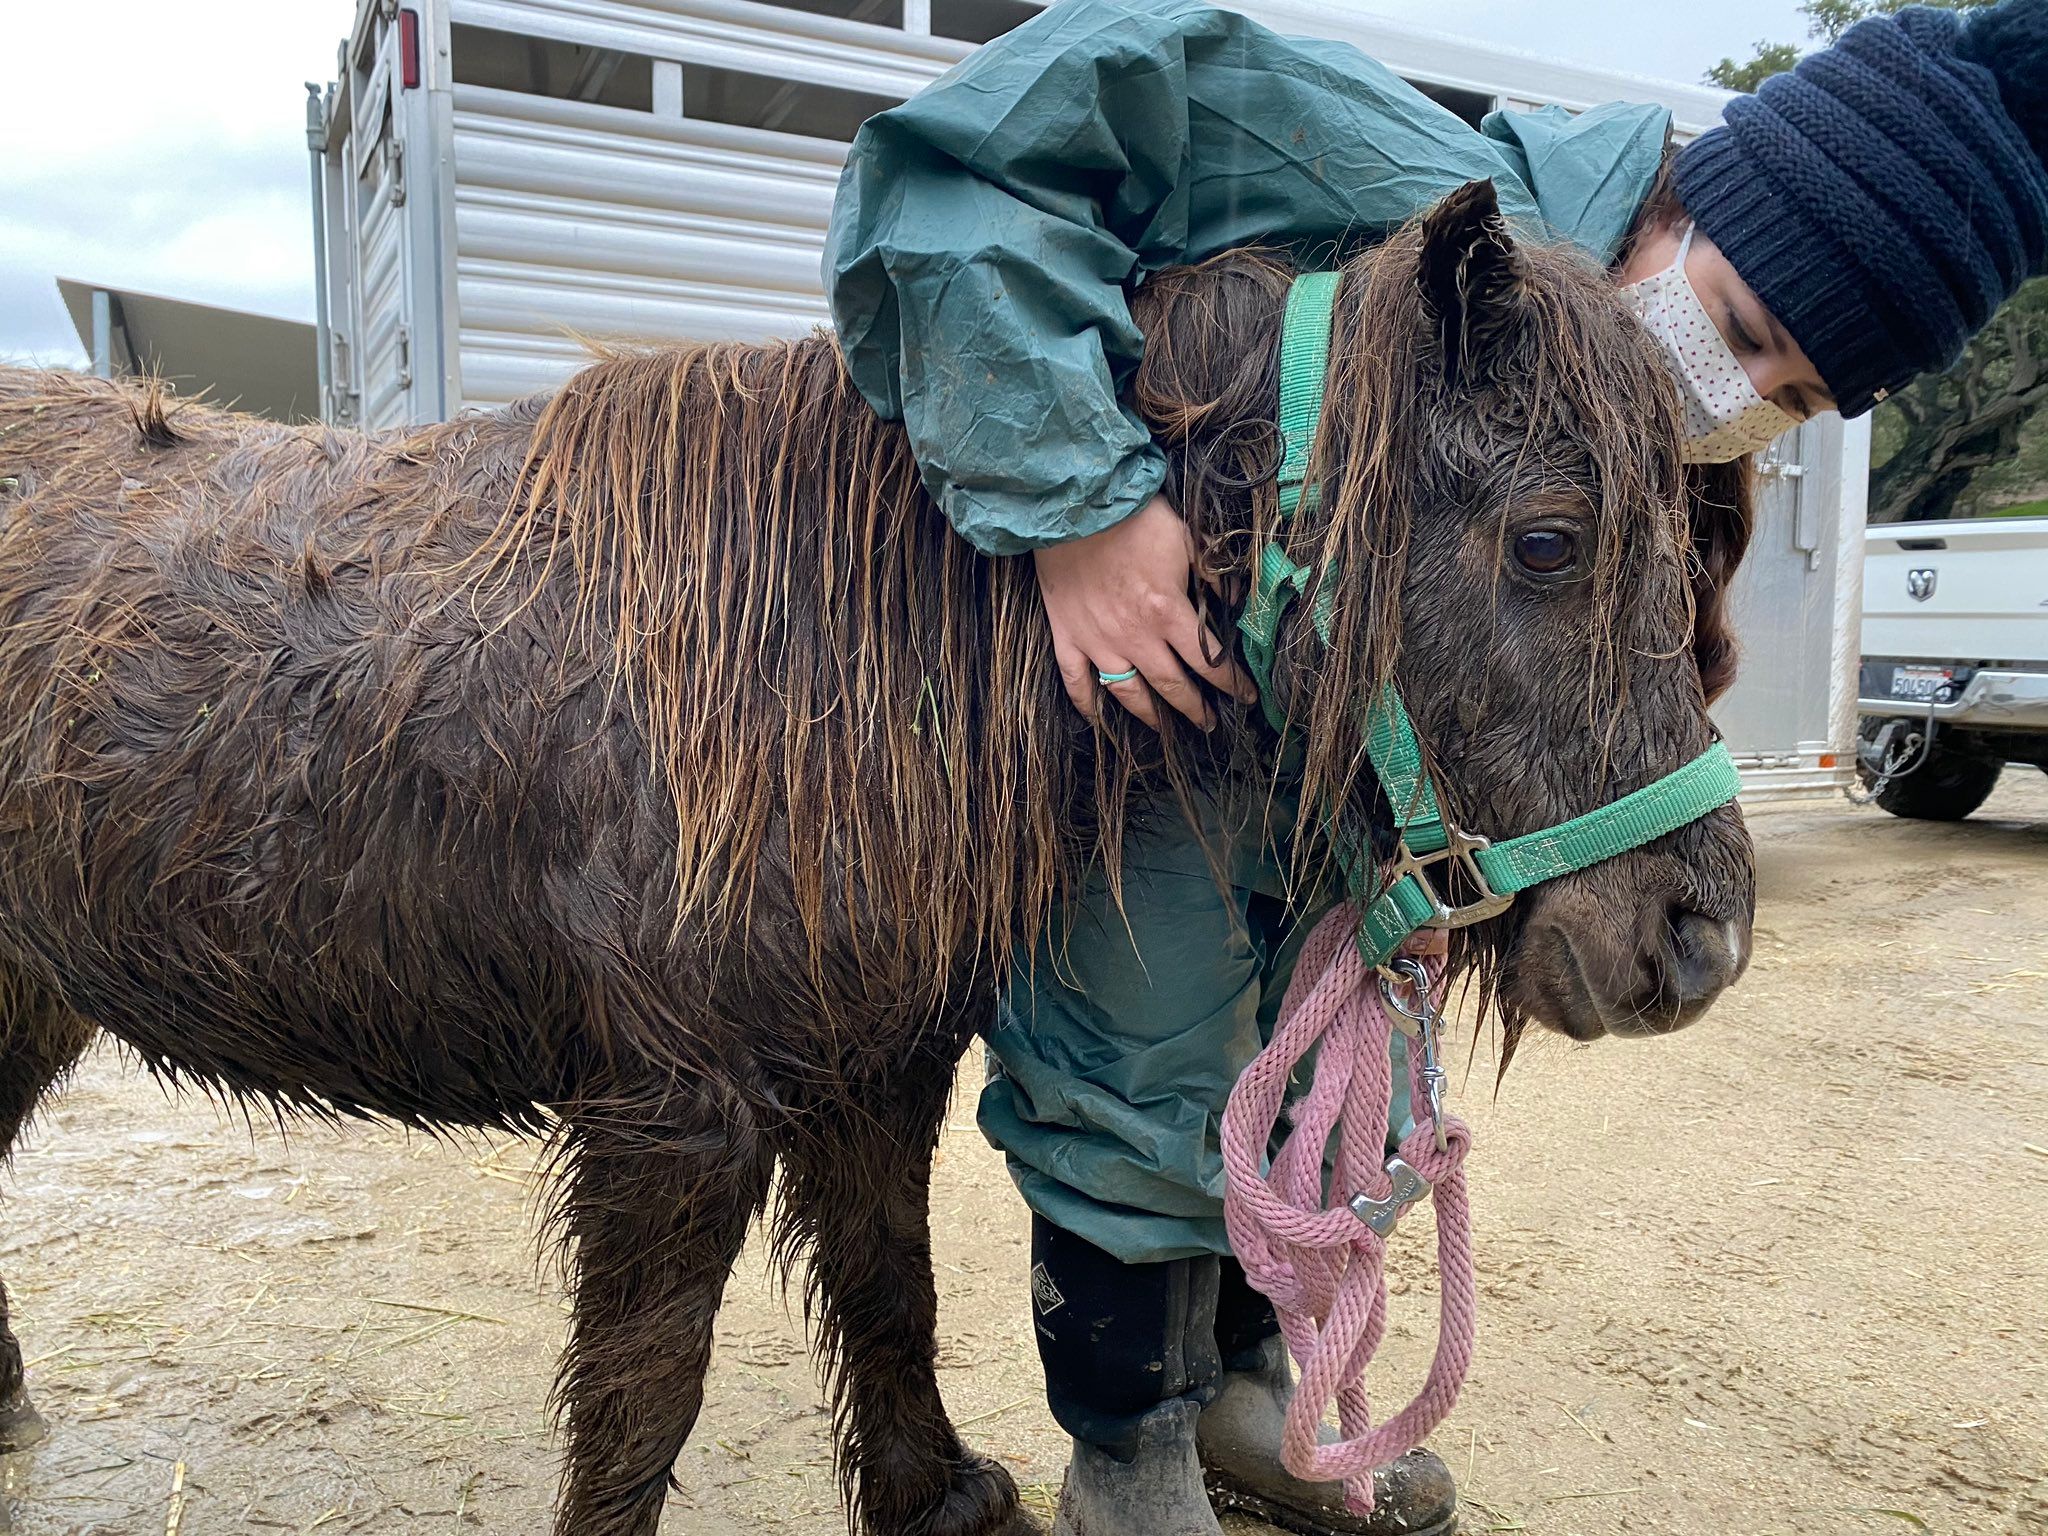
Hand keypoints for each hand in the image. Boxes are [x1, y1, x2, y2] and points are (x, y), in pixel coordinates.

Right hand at [1031, 494, 1255, 729]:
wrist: (1075, 508)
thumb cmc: (1134, 519)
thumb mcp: (1187, 538)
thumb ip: (1213, 573)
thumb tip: (1234, 600)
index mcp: (1168, 613)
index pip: (1208, 661)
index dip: (1230, 683)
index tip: (1245, 697)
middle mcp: (1135, 637)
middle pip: (1171, 686)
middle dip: (1193, 709)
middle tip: (1208, 724)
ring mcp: (1097, 642)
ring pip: (1127, 693)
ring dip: (1148, 715)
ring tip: (1162, 729)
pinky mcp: (1067, 637)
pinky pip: (1076, 682)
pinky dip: (1087, 705)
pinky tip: (1098, 719)